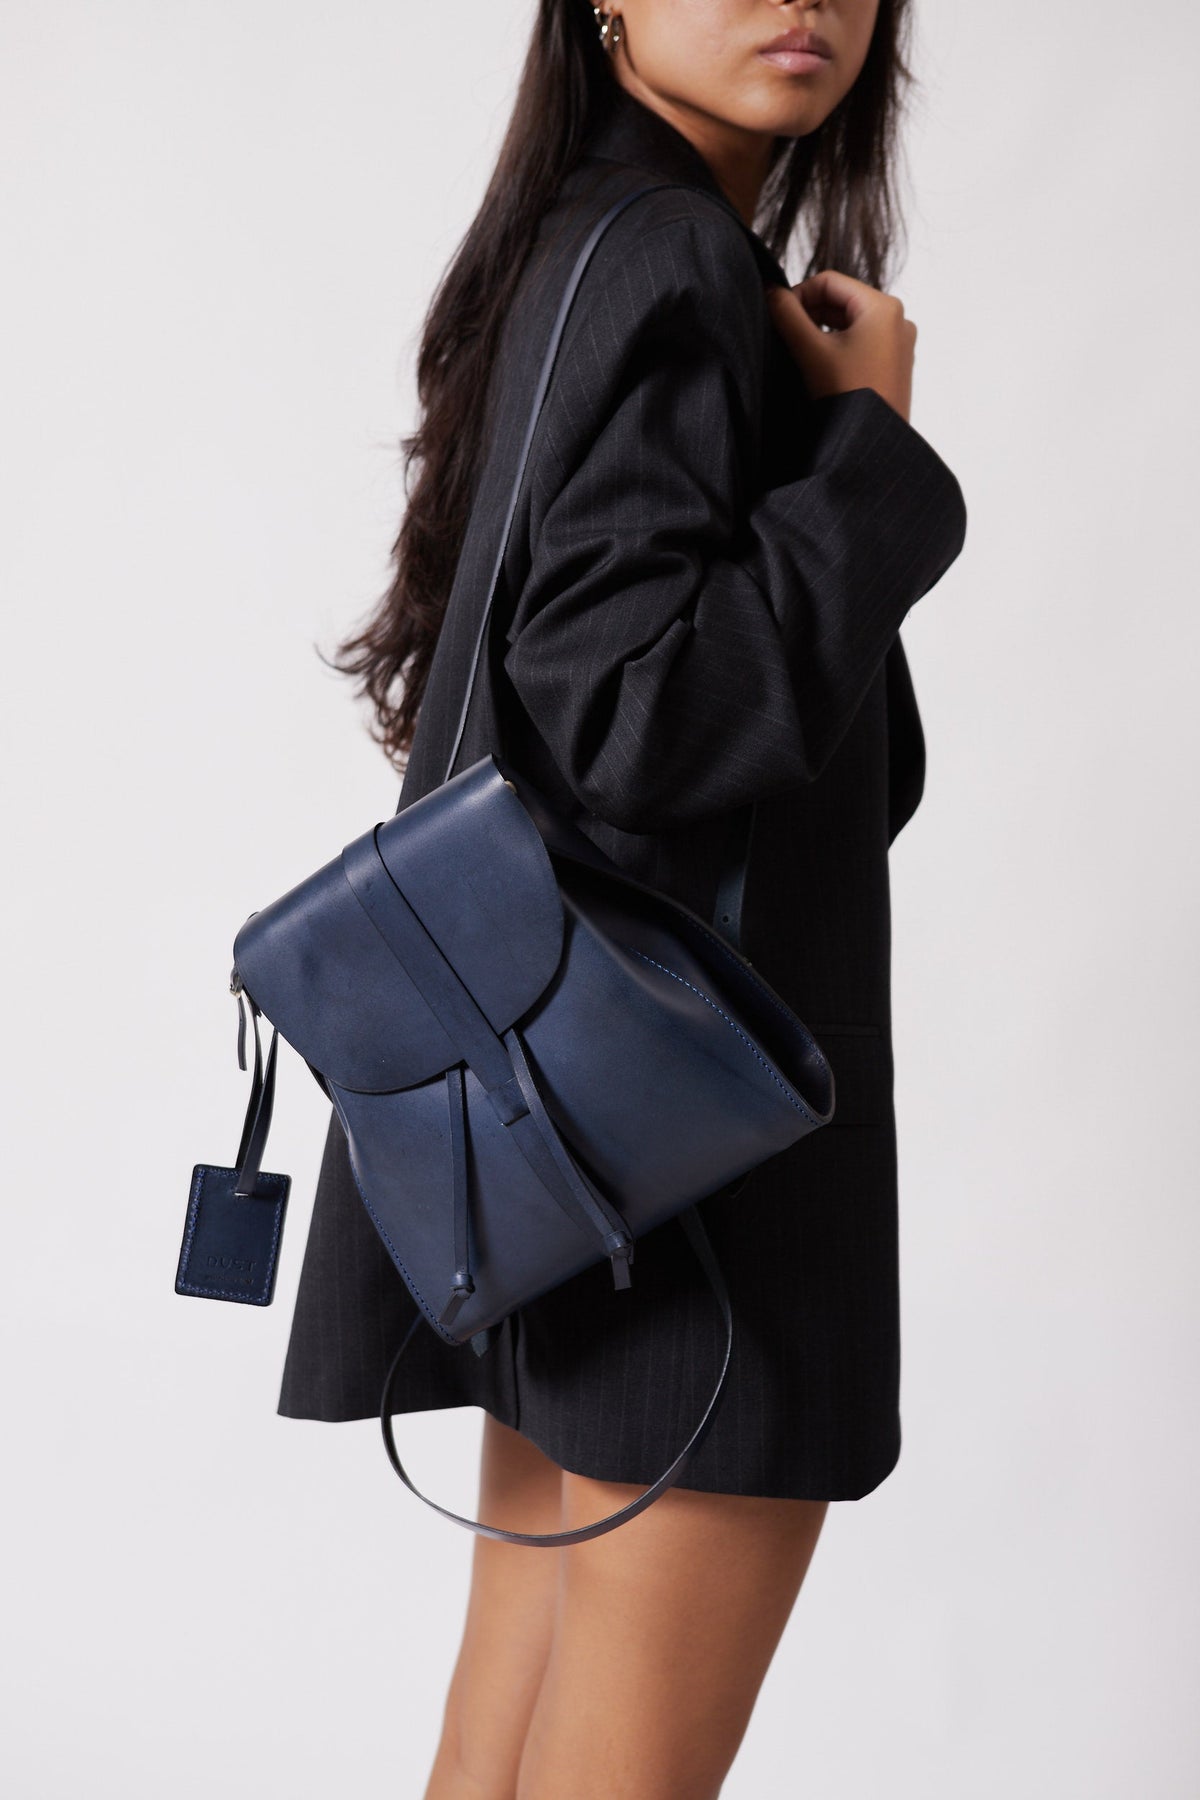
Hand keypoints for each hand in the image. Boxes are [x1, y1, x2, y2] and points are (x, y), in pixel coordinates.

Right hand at [764, 270, 915, 422]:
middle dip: (809, 314)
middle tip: (784, 337)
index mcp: (884, 307)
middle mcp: (898, 320)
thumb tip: (768, 290)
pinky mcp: (894, 366)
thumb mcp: (810, 351)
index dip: (798, 295)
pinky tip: (820, 368)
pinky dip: (837, 348)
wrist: (871, 447)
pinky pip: (861, 343)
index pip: (829, 282)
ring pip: (849, 323)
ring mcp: (899, 344)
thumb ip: (786, 314)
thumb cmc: (848, 398)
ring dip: (820, 332)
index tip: (778, 318)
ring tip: (800, 355)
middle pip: (840, 301)